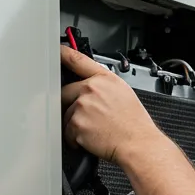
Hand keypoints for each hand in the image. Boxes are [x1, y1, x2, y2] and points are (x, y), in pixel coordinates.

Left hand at [60, 45, 161, 164]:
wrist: (137, 142)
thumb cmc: (133, 123)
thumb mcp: (123, 93)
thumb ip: (103, 86)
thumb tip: (89, 87)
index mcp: (104, 79)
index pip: (79, 60)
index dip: (64, 54)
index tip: (56, 51)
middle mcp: (92, 89)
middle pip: (65, 92)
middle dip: (71, 105)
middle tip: (88, 117)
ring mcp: (82, 105)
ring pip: (66, 114)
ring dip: (75, 124)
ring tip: (95, 130)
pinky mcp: (76, 123)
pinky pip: (67, 131)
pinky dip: (74, 139)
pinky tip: (91, 139)